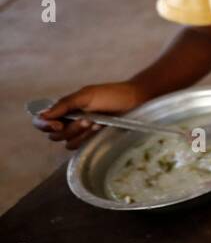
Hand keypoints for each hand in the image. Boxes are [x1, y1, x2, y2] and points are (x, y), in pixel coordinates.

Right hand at [34, 82, 148, 149]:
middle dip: (70, 128)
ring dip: (81, 133)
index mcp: (65, 109)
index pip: (43, 122)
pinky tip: (101, 130)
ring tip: (97, 122)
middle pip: (54, 135)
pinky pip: (81, 147)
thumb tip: (41, 116)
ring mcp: (82, 133)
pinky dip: (89, 139)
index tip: (59, 124)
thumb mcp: (86, 95)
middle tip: (88, 119)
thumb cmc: (112, 94)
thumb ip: (64, 105)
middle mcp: (70, 121)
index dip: (45, 125)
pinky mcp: (93, 141)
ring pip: (67, 143)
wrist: (136, 101)